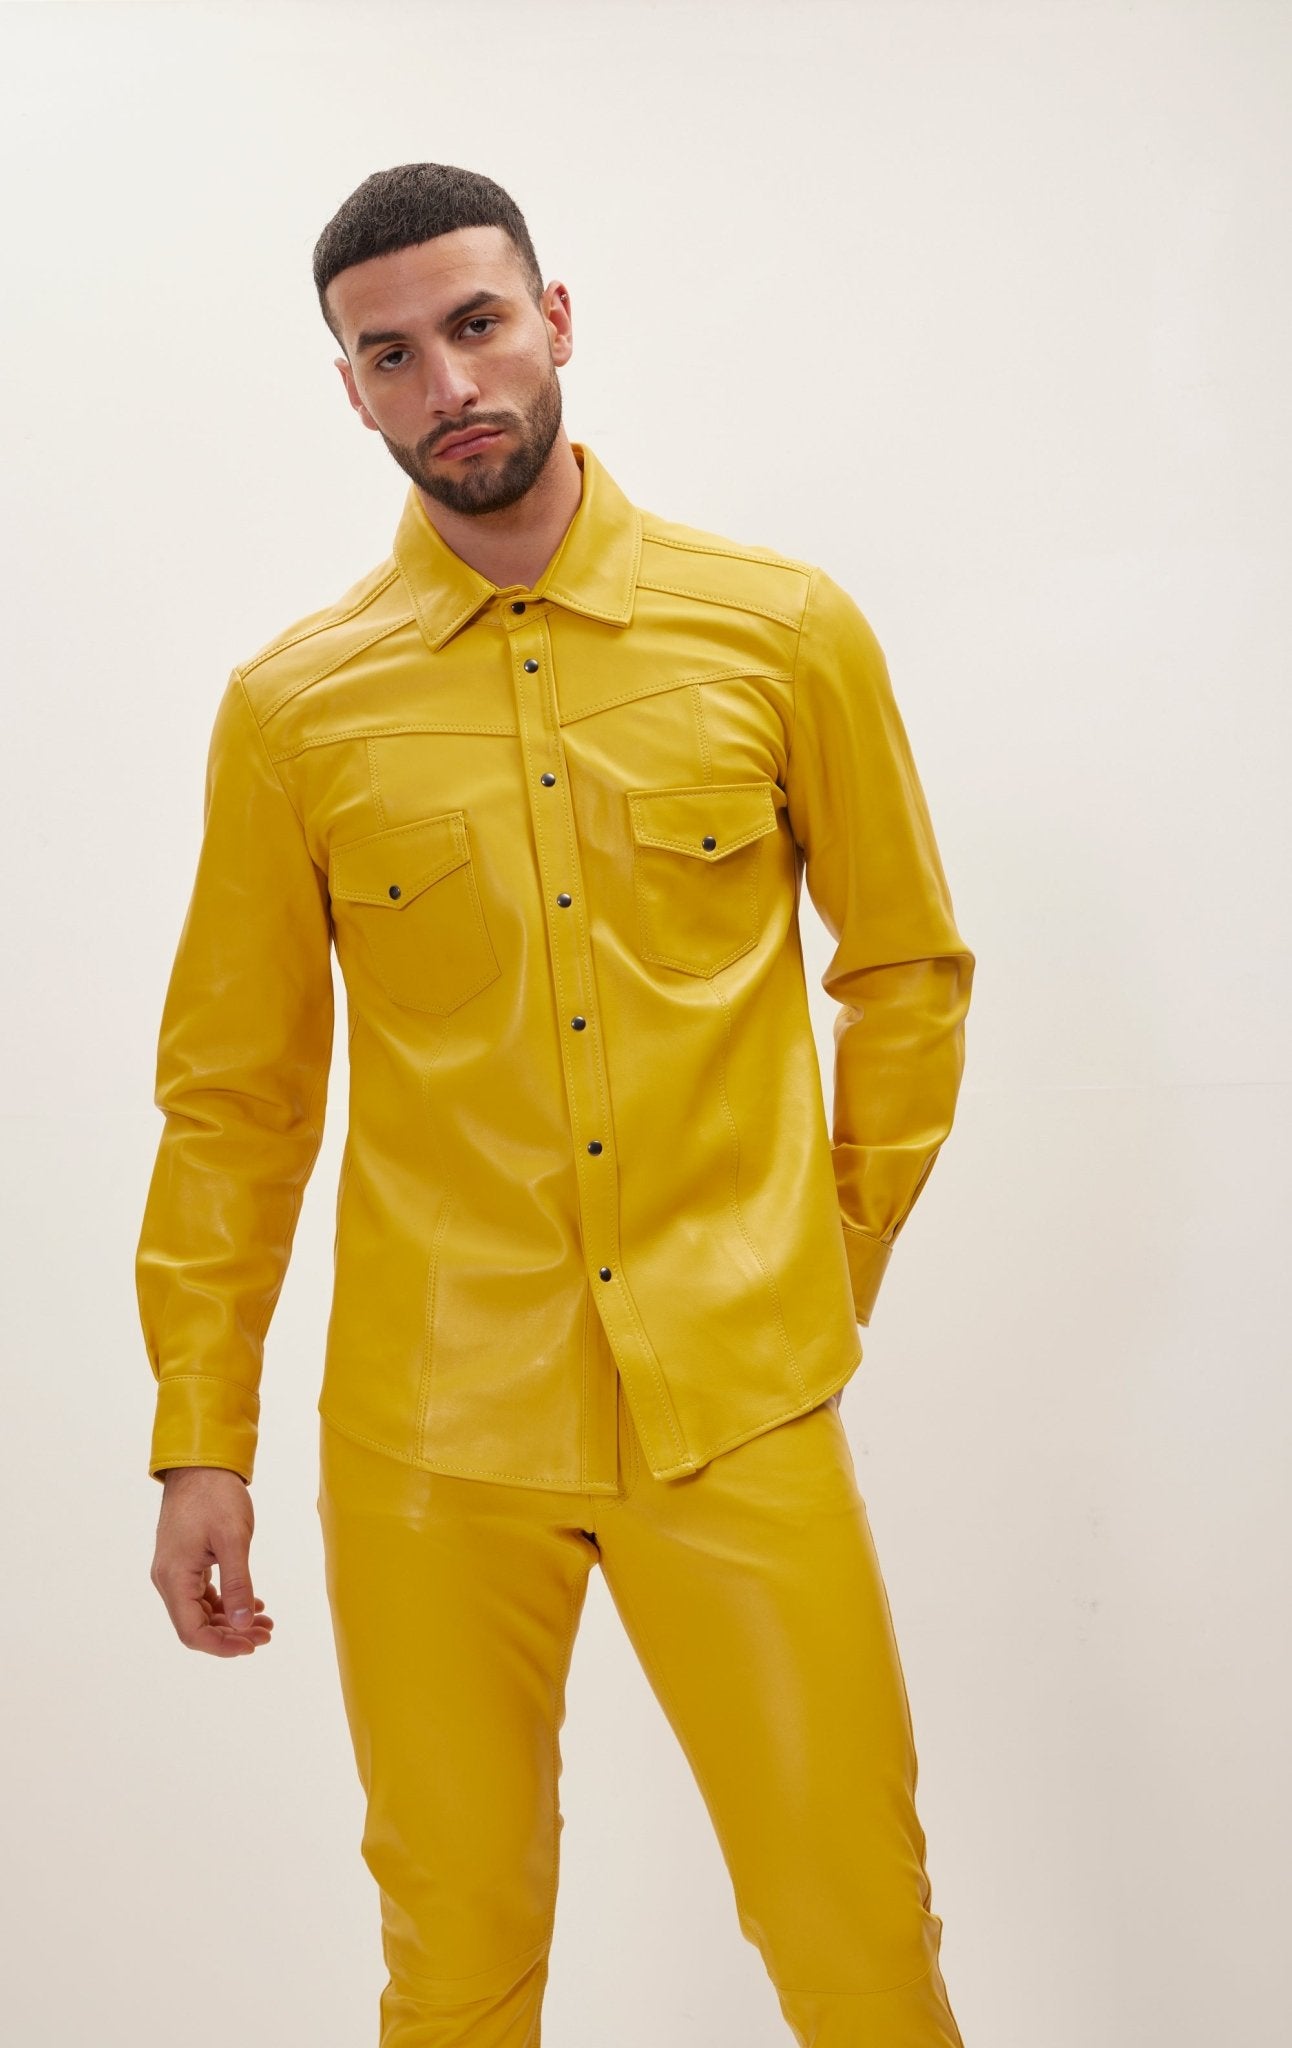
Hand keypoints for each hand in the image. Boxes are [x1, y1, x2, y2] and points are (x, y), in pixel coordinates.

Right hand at [151, 1467, 274, 1656]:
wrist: (201, 1463)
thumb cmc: (215, 1495)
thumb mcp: (233, 1539)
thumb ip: (238, 1584)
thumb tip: (244, 1625)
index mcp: (174, 1577)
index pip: (192, 1632)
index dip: (222, 1646)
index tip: (253, 1645)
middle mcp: (168, 1579)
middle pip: (196, 1625)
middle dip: (232, 1635)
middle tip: (266, 1633)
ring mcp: (175, 1571)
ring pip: (201, 1611)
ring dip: (232, 1620)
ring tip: (265, 1622)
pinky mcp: (185, 1562)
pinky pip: (203, 1594)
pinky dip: (227, 1602)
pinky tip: (252, 1603)